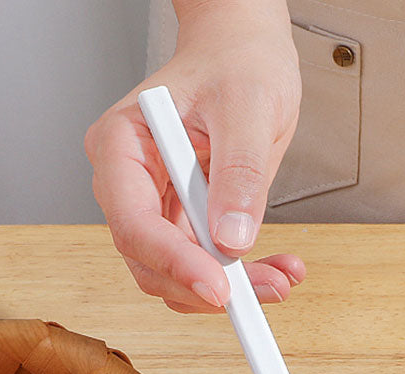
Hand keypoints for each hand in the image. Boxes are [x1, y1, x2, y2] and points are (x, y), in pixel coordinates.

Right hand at [85, 0, 303, 312]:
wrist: (246, 51)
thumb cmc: (236, 60)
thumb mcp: (246, 107)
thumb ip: (239, 174)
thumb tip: (232, 239)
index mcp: (123, 145)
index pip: (134, 222)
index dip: (174, 263)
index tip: (219, 288)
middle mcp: (133, 182)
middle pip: (150, 260)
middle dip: (207, 286)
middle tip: (263, 292)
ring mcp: (159, 204)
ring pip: (180, 272)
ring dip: (231, 288)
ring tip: (281, 277)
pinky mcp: (188, 218)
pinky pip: (207, 263)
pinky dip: (243, 275)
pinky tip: (276, 267)